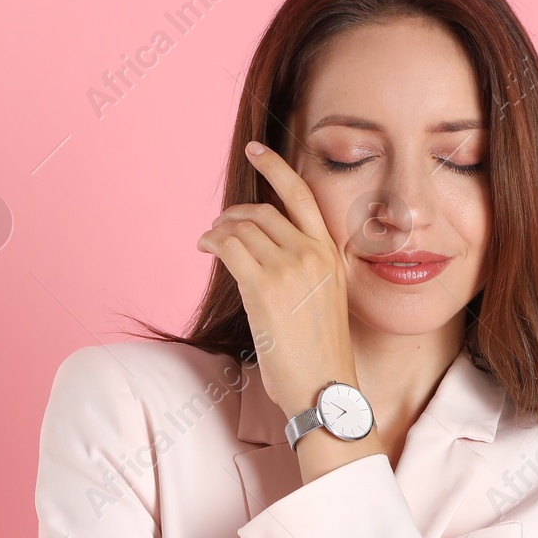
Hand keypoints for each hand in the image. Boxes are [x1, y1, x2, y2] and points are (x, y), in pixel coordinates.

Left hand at [196, 141, 353, 415]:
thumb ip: (304, 269)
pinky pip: (228, 248)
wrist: (324, 386)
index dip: (276, 167)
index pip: (302, 196)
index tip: (256, 150)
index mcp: (331, 254)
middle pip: (263, 212)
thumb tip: (263, 251)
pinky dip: (212, 242)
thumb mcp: (324, 299)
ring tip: (209, 241)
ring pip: (242, 229)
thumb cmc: (321, 353)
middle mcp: (312, 254)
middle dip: (234, 213)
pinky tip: (205, 248)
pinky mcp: (263, 286)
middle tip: (219, 224)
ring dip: (219, 230)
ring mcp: (289, 268)